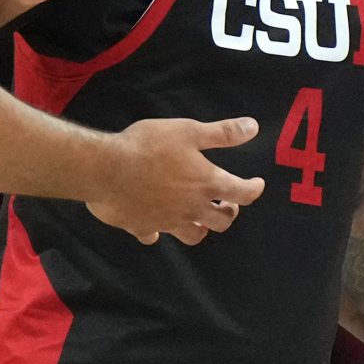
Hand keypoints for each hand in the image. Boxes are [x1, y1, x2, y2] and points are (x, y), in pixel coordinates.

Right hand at [88, 116, 264, 244]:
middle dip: (229, 213)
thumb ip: (221, 133)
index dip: (253, 189)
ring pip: (193, 235)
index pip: (241, 193)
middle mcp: (191, 208)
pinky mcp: (142, 227)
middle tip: (225, 203)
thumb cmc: (148, 147)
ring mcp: (167, 221)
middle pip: (221, 222)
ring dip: (200, 227)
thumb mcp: (188, 131)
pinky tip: (155, 227)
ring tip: (199, 218)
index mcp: (205, 184)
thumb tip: (253, 128)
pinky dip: (158, 232)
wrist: (106, 169)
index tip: (257, 185)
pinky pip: (153, 235)